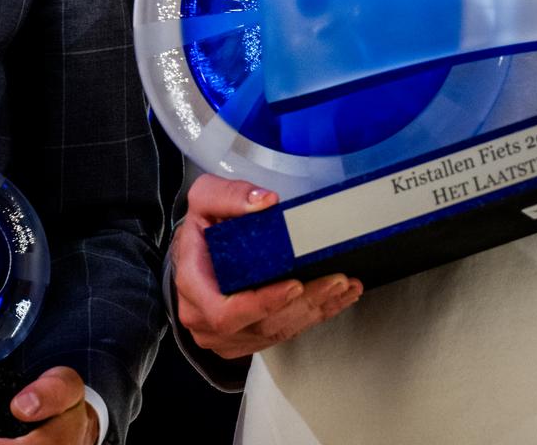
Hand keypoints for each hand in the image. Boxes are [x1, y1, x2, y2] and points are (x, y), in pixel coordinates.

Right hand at [171, 174, 361, 360]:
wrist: (194, 258)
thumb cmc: (200, 232)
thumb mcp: (203, 199)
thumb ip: (228, 196)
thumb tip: (264, 202)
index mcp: (193, 287)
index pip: (225, 311)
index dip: (262, 303)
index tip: (295, 284)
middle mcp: (205, 320)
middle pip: (261, 324)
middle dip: (305, 303)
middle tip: (336, 280)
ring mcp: (226, 337)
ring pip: (277, 332)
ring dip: (316, 310)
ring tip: (344, 286)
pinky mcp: (246, 341)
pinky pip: (283, 333)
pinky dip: (314, 316)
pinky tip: (336, 299)